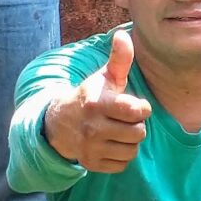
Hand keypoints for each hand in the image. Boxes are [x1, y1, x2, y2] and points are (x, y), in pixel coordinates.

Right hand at [43, 30, 151, 173]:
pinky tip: (111, 144)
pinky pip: (122, 165)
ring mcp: (91, 148)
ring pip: (132, 150)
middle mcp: (93, 128)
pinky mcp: (91, 164)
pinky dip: (121, 156)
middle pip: (139, 133)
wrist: (59, 124)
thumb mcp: (103, 77)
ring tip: (118, 131)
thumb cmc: (90, 97)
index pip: (138, 111)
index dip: (141, 108)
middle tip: (123, 119)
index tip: (132, 105)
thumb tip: (123, 34)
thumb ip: (119, 59)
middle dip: (136, 125)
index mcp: (98, 104)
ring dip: (130, 141)